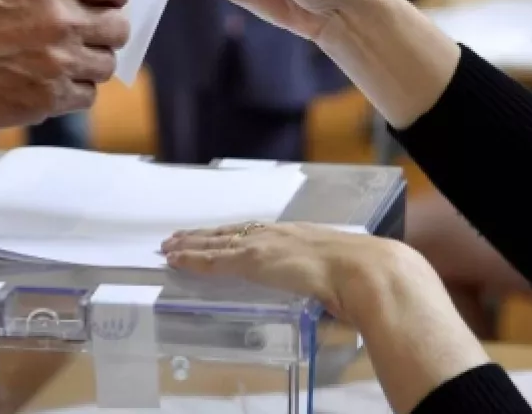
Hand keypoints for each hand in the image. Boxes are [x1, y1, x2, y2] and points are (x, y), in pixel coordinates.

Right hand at [0, 0, 130, 128]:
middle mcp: (60, 19)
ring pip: (106, 65)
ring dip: (88, 65)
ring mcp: (59, 61)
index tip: (108, 1)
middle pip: (119, 27)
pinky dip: (73, 92)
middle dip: (105, 32)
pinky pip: (88, 95)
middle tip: (81, 37)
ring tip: (56, 62)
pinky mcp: (52, 97)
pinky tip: (46, 83)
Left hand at [161, 222, 425, 321]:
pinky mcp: (253, 261)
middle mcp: (276, 234)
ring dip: (190, 245)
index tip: (217, 235)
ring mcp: (263, 246)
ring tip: (167, 247)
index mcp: (297, 235)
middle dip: (203, 235)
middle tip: (178, 237)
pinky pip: (214, 260)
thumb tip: (330, 299)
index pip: (256, 232)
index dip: (233, 235)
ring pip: (215, 243)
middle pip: (230, 233)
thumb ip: (327, 281)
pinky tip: (176, 260)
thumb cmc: (361, 276)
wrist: (363, 271)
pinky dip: (192, 259)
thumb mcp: (339, 274)